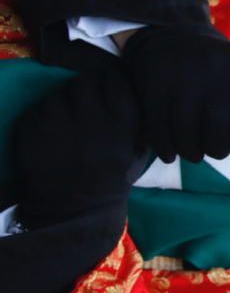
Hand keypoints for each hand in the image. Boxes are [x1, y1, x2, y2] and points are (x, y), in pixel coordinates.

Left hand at [13, 69, 148, 227]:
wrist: (74, 212)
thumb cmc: (111, 182)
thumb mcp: (137, 152)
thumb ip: (137, 120)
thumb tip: (132, 89)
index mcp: (120, 121)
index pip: (116, 79)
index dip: (113, 81)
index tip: (111, 89)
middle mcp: (88, 116)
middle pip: (86, 81)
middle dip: (88, 89)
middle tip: (87, 103)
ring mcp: (56, 122)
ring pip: (59, 93)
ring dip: (64, 102)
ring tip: (68, 120)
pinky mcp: (29, 130)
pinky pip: (38, 109)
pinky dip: (44, 116)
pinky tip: (52, 134)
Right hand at [121, 24, 229, 163]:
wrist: (172, 39)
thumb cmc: (218, 76)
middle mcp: (215, 62)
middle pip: (220, 129)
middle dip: (217, 149)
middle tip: (213, 149)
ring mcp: (182, 70)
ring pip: (187, 134)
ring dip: (191, 152)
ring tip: (193, 152)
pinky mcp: (153, 79)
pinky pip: (159, 128)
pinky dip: (165, 148)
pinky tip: (170, 153)